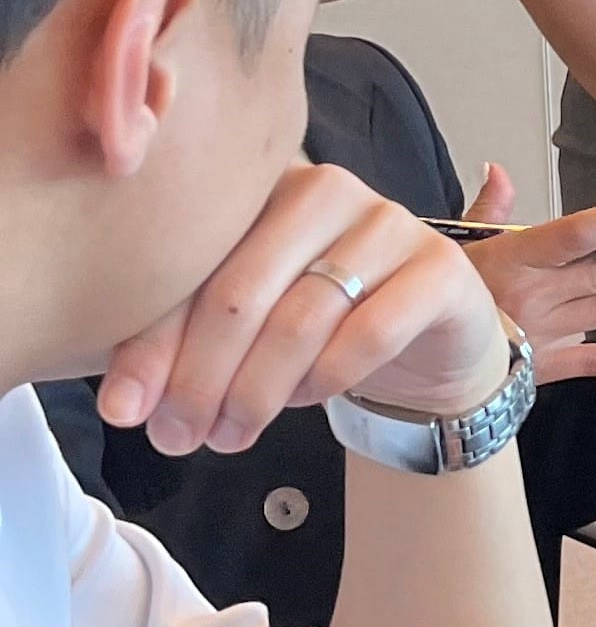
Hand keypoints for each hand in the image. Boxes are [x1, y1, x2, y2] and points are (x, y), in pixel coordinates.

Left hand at [97, 166, 509, 454]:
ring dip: (258, 390)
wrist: (428, 340)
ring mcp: (390, 224)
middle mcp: (326, 191)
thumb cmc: (324, 326)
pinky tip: (307, 402)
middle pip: (242, 291)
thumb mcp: (245, 328)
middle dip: (201, 377)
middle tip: (179, 437)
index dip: (153, 343)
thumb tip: (125, 404)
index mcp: (262, 190)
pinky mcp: (440, 268)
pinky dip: (329, 378)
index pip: (193, 265)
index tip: (124, 410)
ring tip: (232, 435)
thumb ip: (185, 345)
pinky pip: (372, 330)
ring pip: (303, 316)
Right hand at [454, 164, 595, 386]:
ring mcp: (539, 332)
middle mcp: (532, 294)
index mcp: (514, 258)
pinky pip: (584, 363)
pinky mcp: (538, 366)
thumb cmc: (440, 289)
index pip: (574, 234)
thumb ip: (490, 208)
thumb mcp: (459, 244)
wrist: (412, 348)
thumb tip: (498, 168)